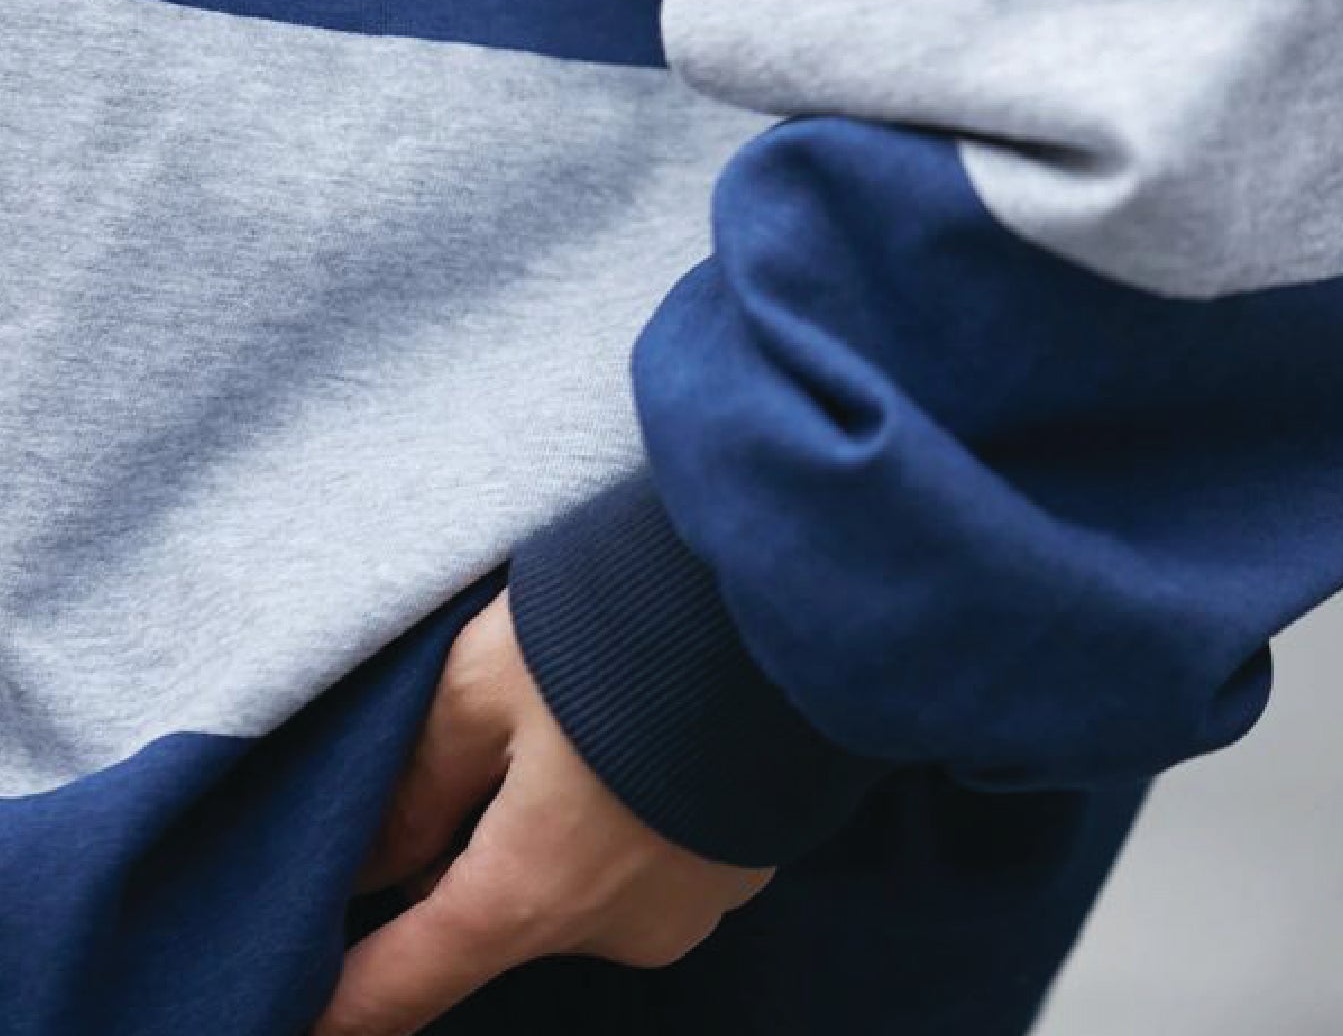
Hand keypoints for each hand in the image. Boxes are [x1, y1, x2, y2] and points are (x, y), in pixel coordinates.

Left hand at [311, 590, 773, 1035]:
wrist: (793, 604)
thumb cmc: (631, 632)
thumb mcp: (483, 678)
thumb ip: (413, 776)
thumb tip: (362, 858)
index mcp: (531, 893)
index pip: (400, 987)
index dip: (335, 1013)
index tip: (294, 1027)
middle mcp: (610, 930)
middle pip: (493, 915)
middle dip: (468, 849)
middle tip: (480, 741)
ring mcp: (687, 909)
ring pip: (573, 885)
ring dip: (555, 825)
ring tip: (578, 716)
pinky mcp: (739, 871)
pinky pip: (647, 861)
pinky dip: (626, 814)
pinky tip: (642, 733)